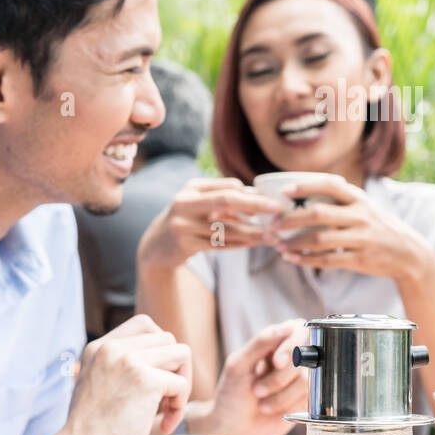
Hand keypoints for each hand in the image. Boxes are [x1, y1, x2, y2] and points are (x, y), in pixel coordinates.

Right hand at [51, 316, 191, 434]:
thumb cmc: (89, 434)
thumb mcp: (96, 386)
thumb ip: (119, 368)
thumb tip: (160, 360)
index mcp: (99, 347)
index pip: (145, 325)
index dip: (160, 350)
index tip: (155, 379)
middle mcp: (112, 348)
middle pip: (167, 339)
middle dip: (173, 368)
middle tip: (162, 400)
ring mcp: (129, 361)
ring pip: (181, 353)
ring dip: (181, 382)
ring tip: (165, 409)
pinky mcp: (146, 380)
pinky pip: (182, 384)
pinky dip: (179, 408)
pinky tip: (163, 426)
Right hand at [137, 178, 283, 270]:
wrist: (156, 247)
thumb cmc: (187, 221)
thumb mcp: (200, 205)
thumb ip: (224, 201)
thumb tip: (259, 200)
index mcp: (192, 188)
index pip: (229, 187)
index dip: (252, 195)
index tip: (272, 203)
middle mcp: (185, 202)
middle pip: (227, 200)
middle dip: (256, 205)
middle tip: (278, 211)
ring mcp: (183, 223)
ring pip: (226, 228)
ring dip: (252, 233)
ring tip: (271, 236)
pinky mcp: (184, 243)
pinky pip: (219, 244)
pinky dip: (239, 245)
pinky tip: (252, 244)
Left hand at [201, 319, 308, 434]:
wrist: (231, 431)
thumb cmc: (230, 395)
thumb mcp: (238, 365)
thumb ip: (261, 342)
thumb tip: (289, 326)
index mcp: (273, 342)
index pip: (298, 329)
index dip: (292, 345)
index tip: (277, 363)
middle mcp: (289, 358)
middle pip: (304, 357)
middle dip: (279, 379)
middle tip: (257, 390)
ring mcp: (298, 379)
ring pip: (305, 381)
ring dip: (280, 396)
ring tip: (261, 403)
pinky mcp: (304, 399)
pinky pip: (307, 398)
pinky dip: (287, 406)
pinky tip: (273, 410)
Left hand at [272, 175, 428, 278]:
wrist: (409, 253)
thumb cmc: (378, 227)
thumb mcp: (365, 207)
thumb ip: (340, 200)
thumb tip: (302, 193)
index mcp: (359, 199)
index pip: (330, 185)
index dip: (305, 186)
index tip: (283, 191)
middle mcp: (360, 216)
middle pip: (318, 214)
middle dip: (291, 219)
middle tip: (272, 224)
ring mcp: (361, 238)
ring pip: (320, 240)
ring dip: (295, 243)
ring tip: (278, 245)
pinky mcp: (360, 259)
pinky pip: (327, 260)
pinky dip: (307, 260)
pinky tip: (292, 259)